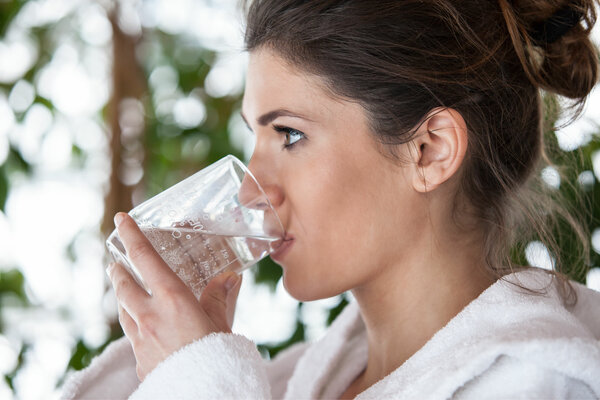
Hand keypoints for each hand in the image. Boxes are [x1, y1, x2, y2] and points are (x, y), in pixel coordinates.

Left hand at [106, 212, 242, 380]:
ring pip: (123, 310)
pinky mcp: (139, 359)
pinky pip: (131, 334)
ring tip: (125, 289)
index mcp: (171, 298)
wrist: (204, 391)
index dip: (130, 235)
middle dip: (118, 269)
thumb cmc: (216, 356)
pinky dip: (133, 323)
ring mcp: (140, 338)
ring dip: (122, 296)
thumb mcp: (220, 322)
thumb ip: (218, 297)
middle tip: (116, 261)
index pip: (144, 257)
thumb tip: (228, 278)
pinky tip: (142, 326)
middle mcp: (149, 315)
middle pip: (123, 284)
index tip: (121, 220)